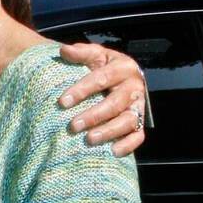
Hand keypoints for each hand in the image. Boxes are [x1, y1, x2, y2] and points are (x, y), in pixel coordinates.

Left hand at [57, 42, 145, 157]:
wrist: (120, 78)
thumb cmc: (103, 67)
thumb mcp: (94, 56)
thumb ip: (81, 53)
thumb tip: (64, 51)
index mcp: (123, 67)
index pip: (102, 79)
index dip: (82, 90)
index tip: (62, 102)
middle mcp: (134, 87)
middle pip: (115, 103)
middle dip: (94, 115)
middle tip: (73, 126)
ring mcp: (139, 106)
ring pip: (128, 121)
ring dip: (109, 131)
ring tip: (89, 140)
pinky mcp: (140, 122)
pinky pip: (138, 136)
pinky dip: (128, 145)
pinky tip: (113, 151)